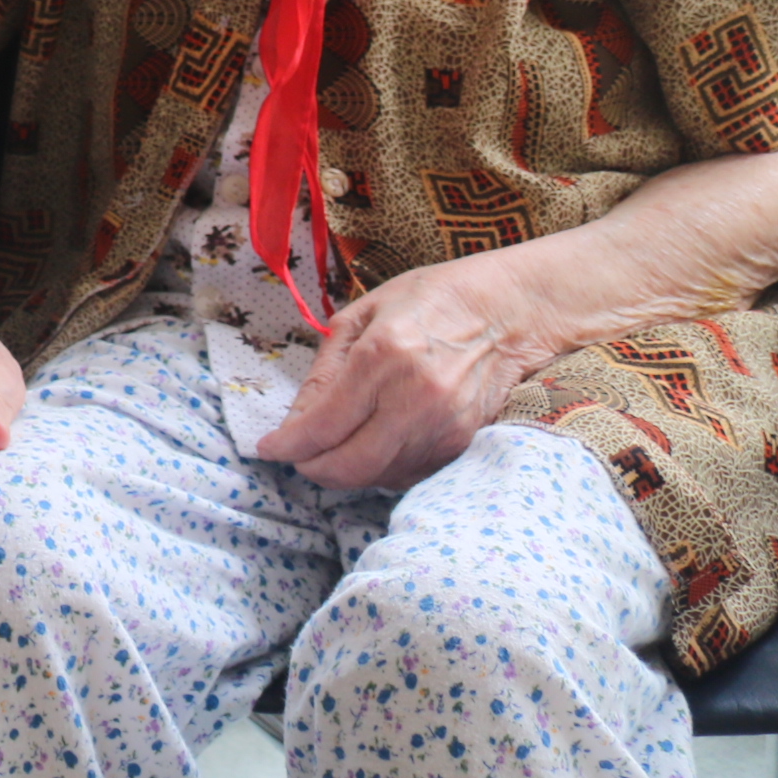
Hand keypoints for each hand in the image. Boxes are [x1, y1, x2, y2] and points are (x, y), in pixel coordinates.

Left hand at [252, 255, 550, 489]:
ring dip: (348, 470)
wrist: (509, 311)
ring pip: (379, 476)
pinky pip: (410, 473)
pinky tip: (374, 446)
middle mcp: (415, 398)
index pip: (323, 426)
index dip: (288, 446)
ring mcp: (445, 426)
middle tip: (298, 457)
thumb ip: (325, 371)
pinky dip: (383, 469)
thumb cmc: (430, 300)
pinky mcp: (465, 442)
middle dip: (313, 468)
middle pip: (350, 466)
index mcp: (382, 355)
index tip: (268, 448)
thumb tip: (296, 421)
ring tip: (335, 447)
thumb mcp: (362, 314)